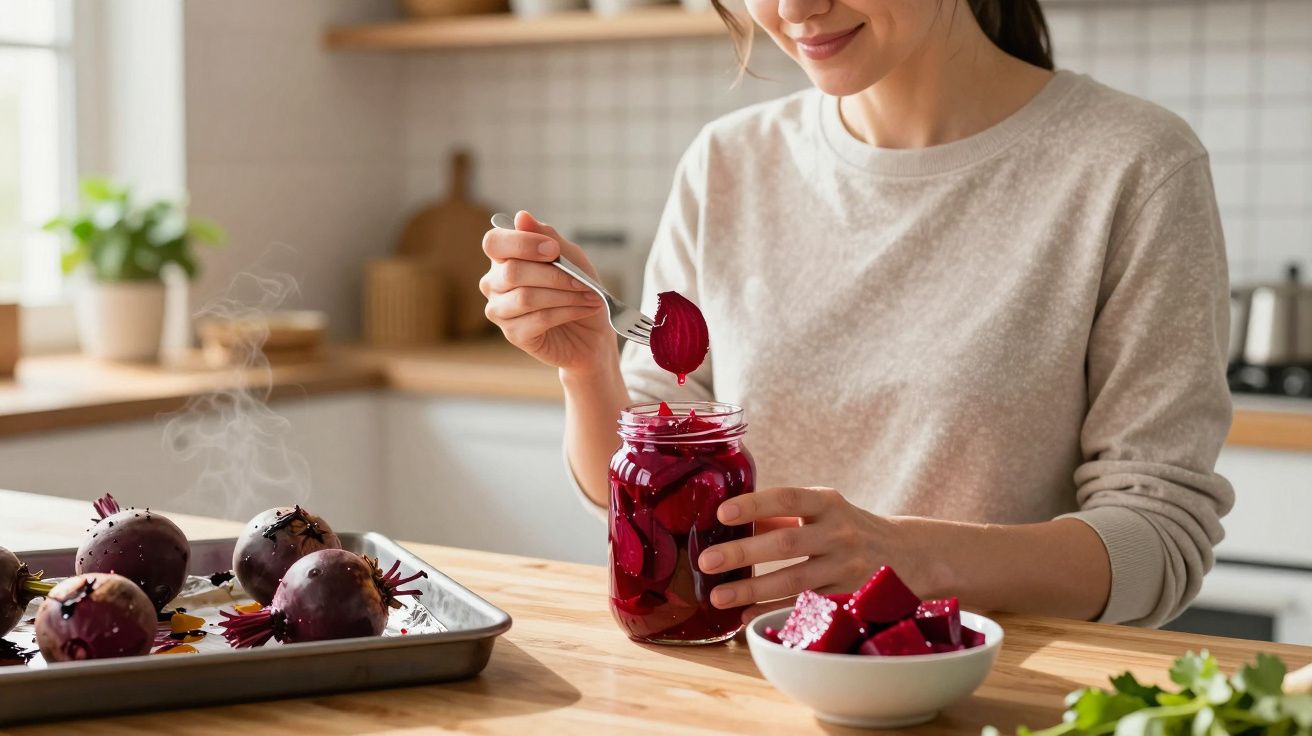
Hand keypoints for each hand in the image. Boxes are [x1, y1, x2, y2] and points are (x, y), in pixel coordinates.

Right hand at [480, 211, 613, 372]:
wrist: (592, 331)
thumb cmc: (578, 289)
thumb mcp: (571, 257)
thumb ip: (548, 236)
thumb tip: (521, 217)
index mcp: (503, 257)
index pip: (494, 242)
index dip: (522, 243)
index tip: (554, 250)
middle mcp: (494, 283)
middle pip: (512, 271)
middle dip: (555, 275)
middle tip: (583, 281)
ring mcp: (500, 310)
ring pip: (526, 297)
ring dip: (565, 294)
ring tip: (589, 296)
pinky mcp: (513, 334)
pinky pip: (539, 318)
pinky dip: (568, 311)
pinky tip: (584, 309)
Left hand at [696, 486, 902, 622]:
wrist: (909, 554)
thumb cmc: (849, 528)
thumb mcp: (824, 511)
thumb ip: (782, 515)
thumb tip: (731, 520)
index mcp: (828, 504)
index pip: (789, 498)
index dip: (755, 505)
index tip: (723, 513)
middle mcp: (840, 533)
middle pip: (787, 543)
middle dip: (744, 553)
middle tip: (707, 560)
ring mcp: (846, 568)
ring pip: (794, 581)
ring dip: (753, 590)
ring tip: (718, 596)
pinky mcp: (848, 597)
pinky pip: (805, 605)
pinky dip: (773, 610)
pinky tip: (746, 615)